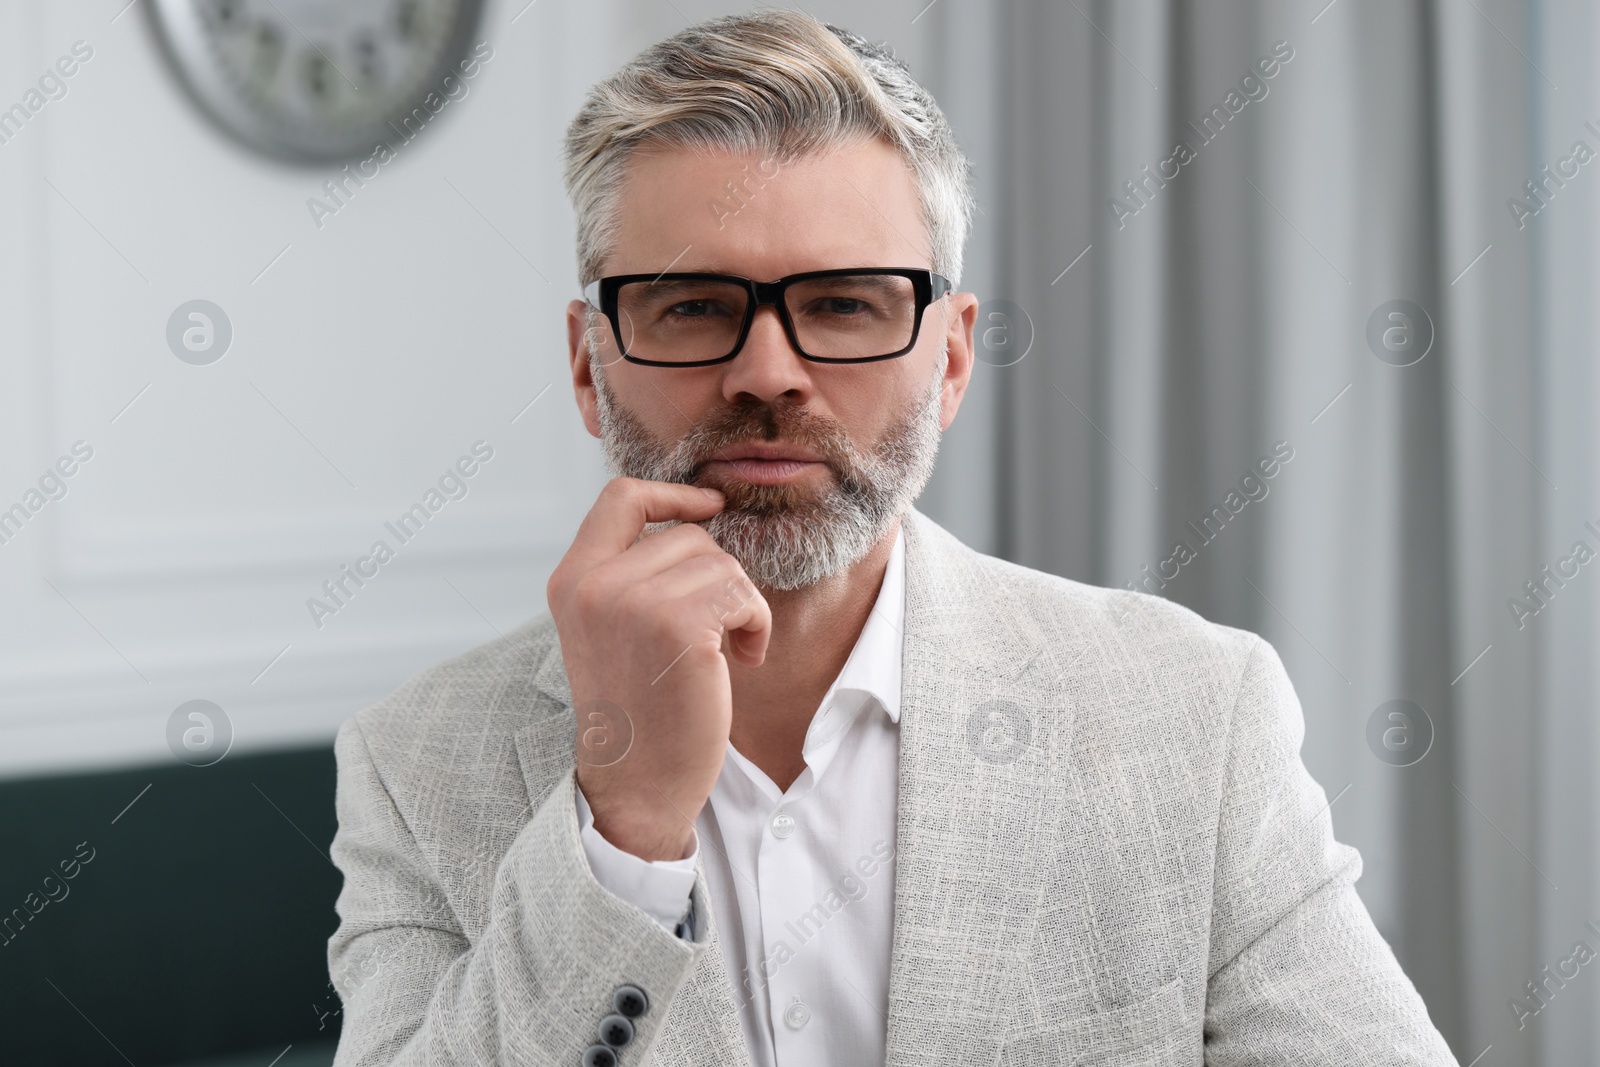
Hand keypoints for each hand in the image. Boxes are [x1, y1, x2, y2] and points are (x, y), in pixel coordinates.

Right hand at [546, 477, 770, 860]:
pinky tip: (743, 661)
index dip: (672, 493)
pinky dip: (757, 624)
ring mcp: (633, 603)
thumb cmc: (637, 709)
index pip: (620, 497)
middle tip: (717, 629)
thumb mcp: (610, 629)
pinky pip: (742, 594)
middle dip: (717, 577)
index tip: (709, 505)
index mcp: (571, 581)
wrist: (637, 783)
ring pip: (721, 563)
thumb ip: (629, 574)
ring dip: (740, 606)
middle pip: (687, 534)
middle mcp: (593, 585)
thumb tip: (695, 516)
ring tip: (726, 651)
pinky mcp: (679, 626)